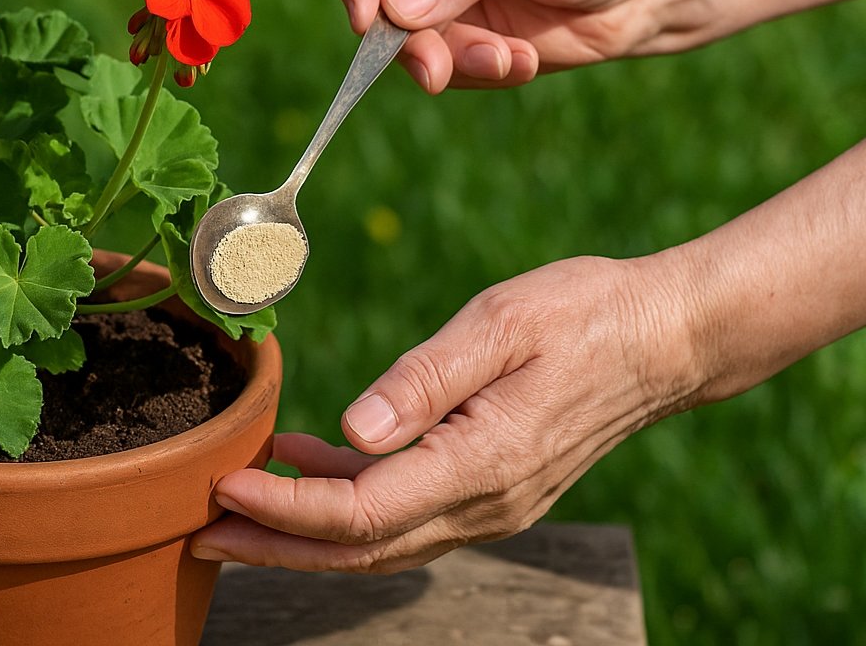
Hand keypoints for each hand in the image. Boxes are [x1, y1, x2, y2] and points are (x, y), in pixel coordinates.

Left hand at [190, 254, 702, 572]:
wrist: (666, 337)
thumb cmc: (584, 315)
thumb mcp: (499, 324)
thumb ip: (422, 380)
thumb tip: (350, 431)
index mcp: (482, 463)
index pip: (361, 513)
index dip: (284, 508)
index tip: (223, 482)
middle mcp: (486, 503)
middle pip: (361, 550)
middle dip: (275, 545)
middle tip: (199, 532)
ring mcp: (493, 504)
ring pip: (381, 543)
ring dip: (305, 535)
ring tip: (234, 512)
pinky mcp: (493, 487)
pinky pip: (407, 515)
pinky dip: (349, 504)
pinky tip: (310, 465)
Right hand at [325, 0, 690, 91]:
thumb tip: (392, 9)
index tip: (369, 18)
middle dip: (403, 36)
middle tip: (436, 67)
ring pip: (401, 39)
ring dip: (449, 60)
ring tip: (508, 58)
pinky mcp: (463, 33)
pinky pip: (441, 65)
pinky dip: (478, 71)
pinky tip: (521, 60)